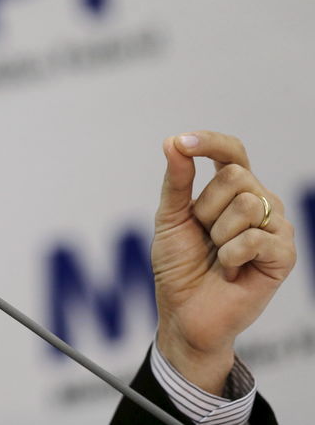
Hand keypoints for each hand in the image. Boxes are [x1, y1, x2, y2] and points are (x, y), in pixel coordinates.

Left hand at [152, 131, 294, 394]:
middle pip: (237, 176)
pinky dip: (231, 256)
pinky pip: (255, 238)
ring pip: (247, 204)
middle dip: (206, 207)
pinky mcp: (284, 255)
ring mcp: (276, 228)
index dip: (210, 143)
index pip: (232, 152)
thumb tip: (173, 142)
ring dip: (218, 233)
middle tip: (204, 235)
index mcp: (232, 191)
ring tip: (218, 255)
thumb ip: (176, 181)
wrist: (185, 312)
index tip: (182, 142)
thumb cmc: (179, 266)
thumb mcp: (170, 218)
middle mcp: (260, 203)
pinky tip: (231, 271)